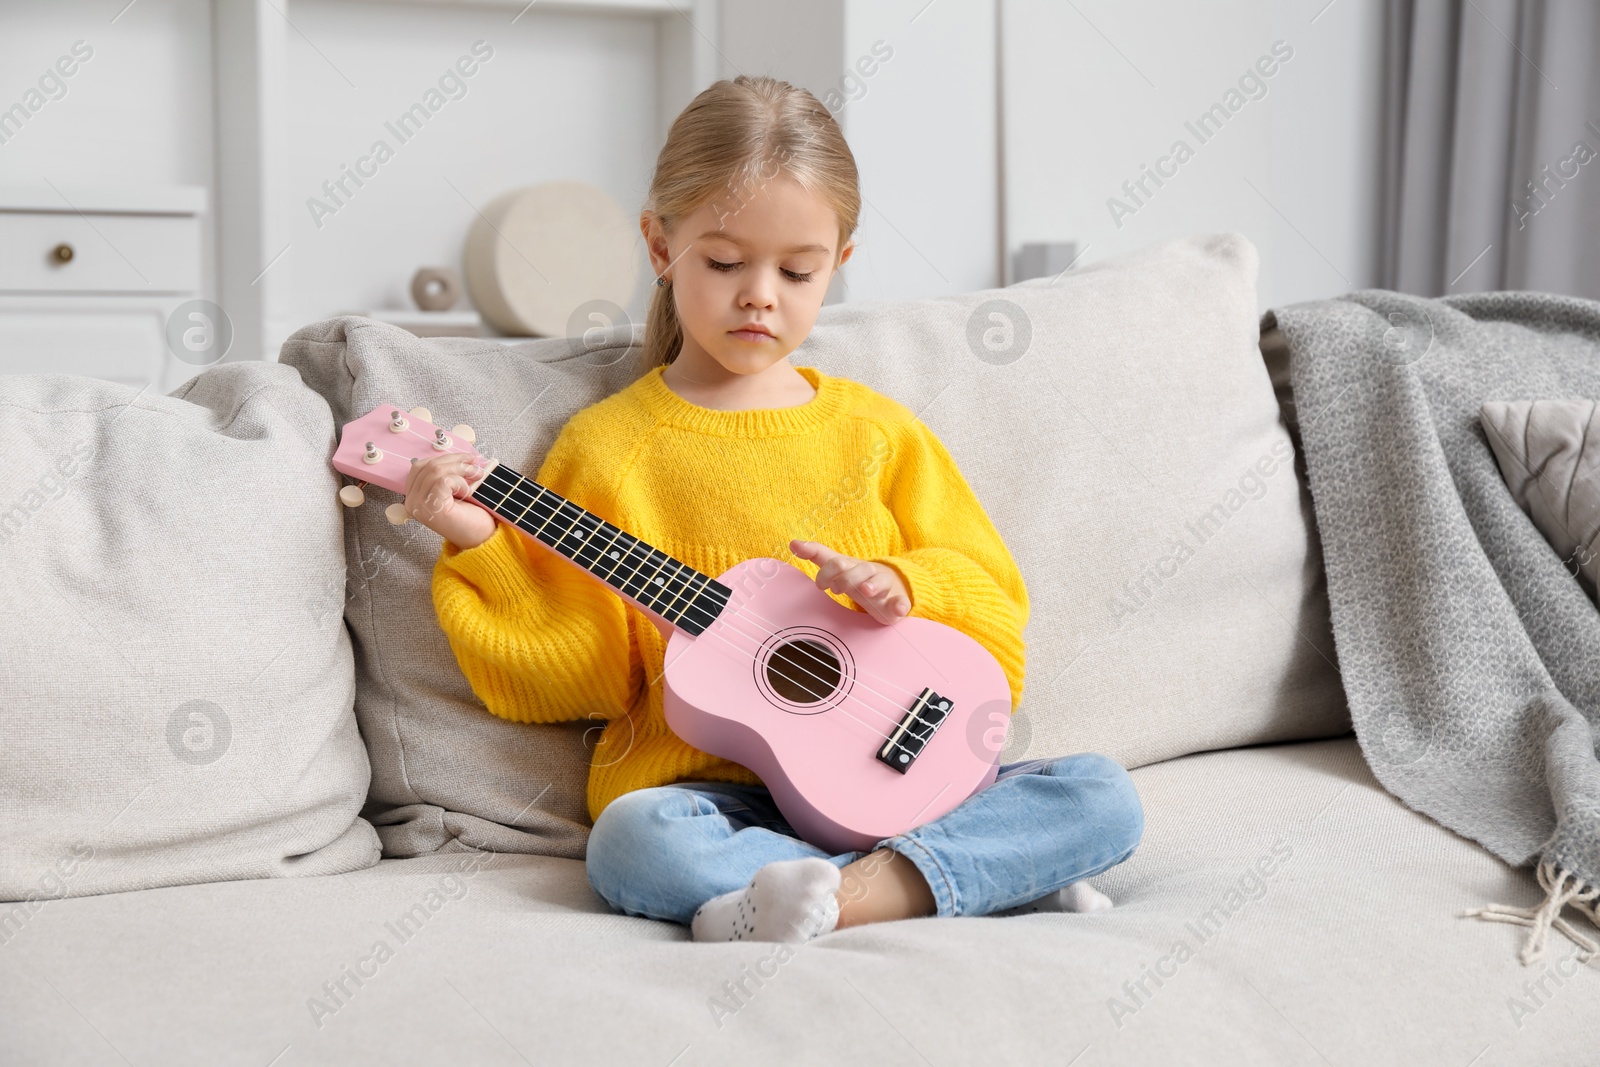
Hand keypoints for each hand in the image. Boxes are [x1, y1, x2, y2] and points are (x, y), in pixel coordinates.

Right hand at [403, 453, 497, 549]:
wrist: (481, 539)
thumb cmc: (470, 517)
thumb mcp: (454, 490)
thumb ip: (447, 474)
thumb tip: (459, 455)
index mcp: (414, 496)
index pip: (420, 466)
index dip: (444, 458)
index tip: (466, 458)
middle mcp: (411, 502)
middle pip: (428, 466)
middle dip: (455, 460)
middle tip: (475, 463)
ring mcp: (418, 506)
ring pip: (436, 471)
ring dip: (461, 468)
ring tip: (477, 475)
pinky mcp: (431, 507)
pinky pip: (443, 480)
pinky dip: (459, 481)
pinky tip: (468, 491)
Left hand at [790, 539, 909, 624]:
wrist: (894, 584)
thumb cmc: (859, 577)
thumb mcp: (839, 566)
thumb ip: (817, 555)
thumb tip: (792, 542)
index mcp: (852, 566)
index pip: (837, 562)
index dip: (825, 573)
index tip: (820, 586)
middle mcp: (869, 573)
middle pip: (859, 570)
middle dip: (846, 578)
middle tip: (836, 589)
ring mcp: (884, 586)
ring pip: (880, 582)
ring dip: (872, 586)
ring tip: (867, 591)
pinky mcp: (897, 601)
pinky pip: (902, 602)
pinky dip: (901, 604)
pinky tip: (898, 608)